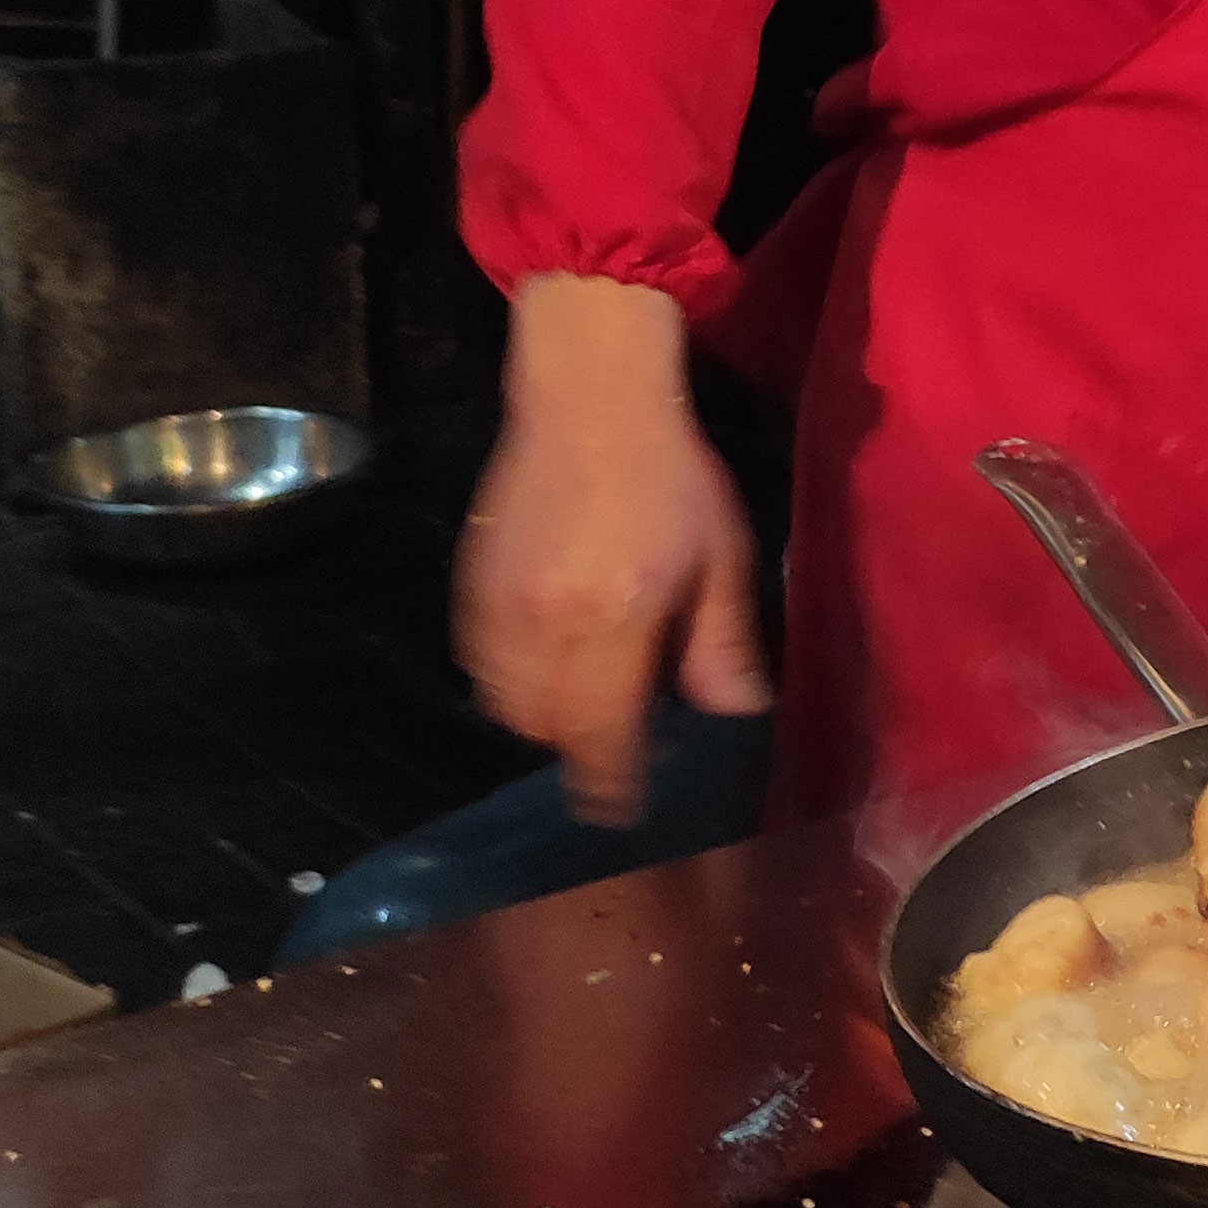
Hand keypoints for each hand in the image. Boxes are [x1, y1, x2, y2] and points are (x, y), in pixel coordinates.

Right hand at [455, 275, 773, 823]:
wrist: (588, 397)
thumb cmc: (669, 474)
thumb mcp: (719, 557)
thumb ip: (721, 644)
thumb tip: (736, 715)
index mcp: (611, 617)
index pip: (600, 731)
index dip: (610, 782)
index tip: (621, 810)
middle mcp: (543, 622)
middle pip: (543, 729)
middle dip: (578, 749)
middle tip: (617, 745)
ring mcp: (496, 604)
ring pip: (502, 703)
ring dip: (542, 719)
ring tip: (586, 703)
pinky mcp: (470, 584)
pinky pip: (480, 664)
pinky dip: (511, 681)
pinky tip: (549, 661)